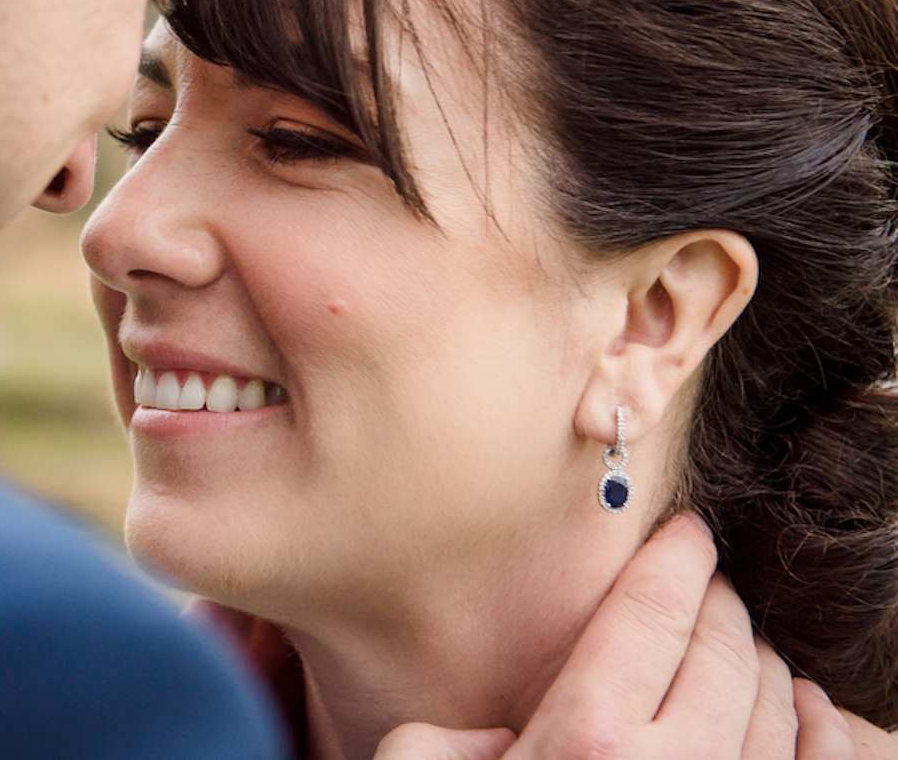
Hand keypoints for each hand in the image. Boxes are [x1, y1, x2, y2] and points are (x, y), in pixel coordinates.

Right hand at [374, 515, 877, 759]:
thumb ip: (458, 735)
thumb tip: (509, 734)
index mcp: (585, 740)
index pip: (652, 612)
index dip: (674, 558)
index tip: (685, 531)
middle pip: (725, 649)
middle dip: (719, 600)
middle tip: (704, 579)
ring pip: (776, 706)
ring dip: (763, 657)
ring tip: (738, 638)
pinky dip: (813, 727)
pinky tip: (796, 706)